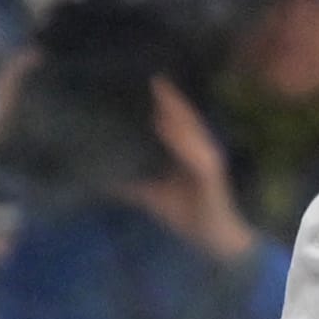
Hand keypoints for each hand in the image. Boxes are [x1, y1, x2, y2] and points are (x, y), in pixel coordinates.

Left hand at [129, 75, 253, 261]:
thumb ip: (133, 186)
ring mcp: (207, 161)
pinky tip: (166, 126)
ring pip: (191, 130)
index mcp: (188, 153)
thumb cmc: (189, 217)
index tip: (149, 82)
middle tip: (154, 77)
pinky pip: (194, 154)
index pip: (176, 122)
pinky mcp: (210, 175)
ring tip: (161, 92)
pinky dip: (180, 140)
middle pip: (185, 119)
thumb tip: (104, 179)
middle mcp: (200, 151)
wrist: (215, 241)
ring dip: (177, 111)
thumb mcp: (154, 197)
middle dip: (170, 99)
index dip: (164, 103)